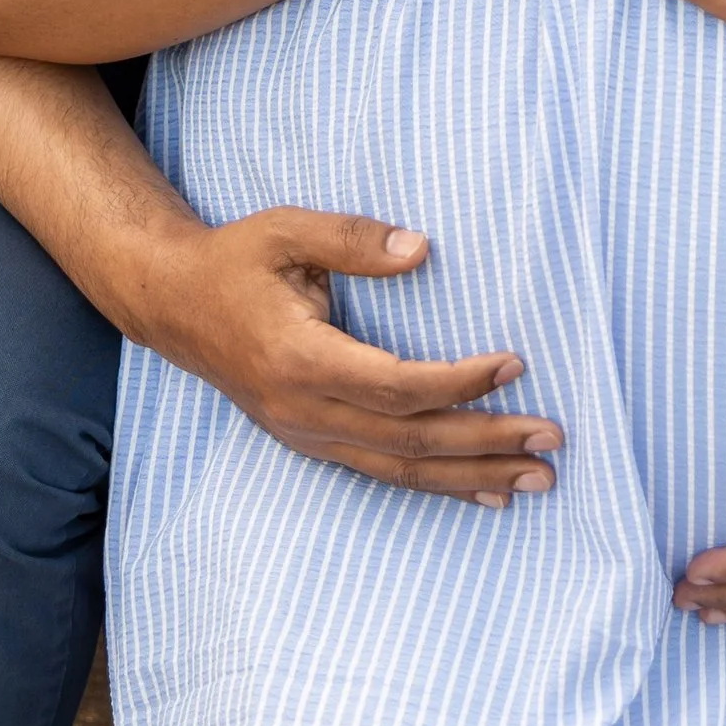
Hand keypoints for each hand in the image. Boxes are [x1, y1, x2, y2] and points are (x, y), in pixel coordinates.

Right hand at [127, 210, 563, 506]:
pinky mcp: (310, 442)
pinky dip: (437, 486)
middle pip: (411, 440)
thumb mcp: (285, 230)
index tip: (515, 363)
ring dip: (473, 476)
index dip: (459, 382)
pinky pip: (382, 472)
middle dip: (486, 442)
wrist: (173, 305)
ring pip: (402, 469)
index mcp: (301, 359)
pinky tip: (484, 495)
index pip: (396, 387)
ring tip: (538, 480)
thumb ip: (352, 239)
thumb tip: (420, 249)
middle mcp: (305, 411)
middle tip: (551, 438)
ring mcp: (306, 434)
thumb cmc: (234, 261)